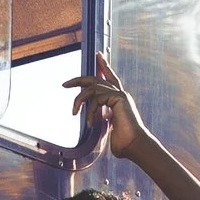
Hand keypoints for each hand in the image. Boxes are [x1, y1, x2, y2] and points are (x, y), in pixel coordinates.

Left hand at [65, 55, 199, 199]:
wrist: (134, 145)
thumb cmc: (124, 143)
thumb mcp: (109, 130)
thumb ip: (103, 123)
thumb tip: (96, 125)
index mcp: (119, 100)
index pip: (111, 78)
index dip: (104, 66)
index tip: (99, 54)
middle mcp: (120, 94)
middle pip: (97, 79)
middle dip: (80, 79)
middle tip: (65, 84)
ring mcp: (120, 95)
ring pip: (92, 89)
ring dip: (79, 101)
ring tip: (73, 113)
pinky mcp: (119, 98)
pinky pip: (97, 98)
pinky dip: (90, 111)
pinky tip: (89, 123)